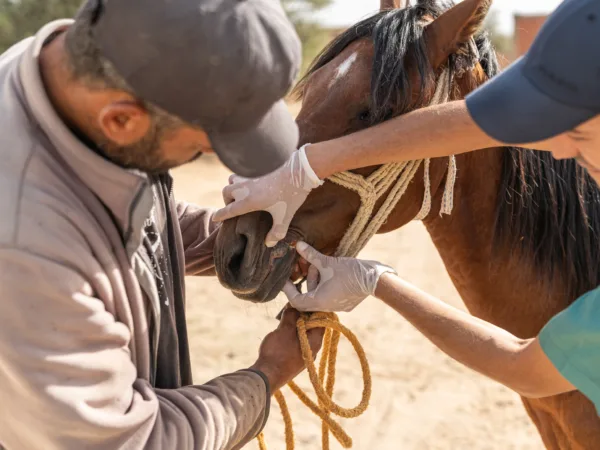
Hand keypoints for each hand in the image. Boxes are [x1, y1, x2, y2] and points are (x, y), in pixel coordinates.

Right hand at [212, 145, 322, 246]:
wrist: (299, 171)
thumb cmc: (290, 195)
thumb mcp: (285, 216)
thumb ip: (277, 232)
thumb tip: (269, 244)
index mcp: (248, 201)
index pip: (229, 210)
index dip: (220, 215)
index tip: (215, 218)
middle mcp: (245, 188)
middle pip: (226, 192)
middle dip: (227, 200)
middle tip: (234, 207)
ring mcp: (250, 176)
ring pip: (232, 180)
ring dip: (233, 187)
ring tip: (241, 193)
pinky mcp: (257, 169)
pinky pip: (243, 172)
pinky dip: (242, 178)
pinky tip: (253, 183)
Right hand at [250, 306, 323, 391]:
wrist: (267, 377)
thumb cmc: (277, 352)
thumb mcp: (285, 329)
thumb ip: (292, 315)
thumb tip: (294, 305)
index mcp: (315, 341)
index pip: (322, 320)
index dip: (314, 308)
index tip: (304, 301)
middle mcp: (313, 349)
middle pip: (313, 326)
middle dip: (303, 315)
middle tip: (292, 308)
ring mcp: (304, 355)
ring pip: (304, 334)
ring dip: (295, 324)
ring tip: (284, 318)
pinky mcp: (294, 359)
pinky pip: (297, 342)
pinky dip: (291, 334)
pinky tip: (281, 332)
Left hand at [282, 242, 396, 311]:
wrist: (376, 280)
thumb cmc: (350, 272)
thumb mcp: (328, 262)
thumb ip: (311, 255)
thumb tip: (297, 244)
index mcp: (319, 301)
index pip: (296, 301)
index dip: (289, 290)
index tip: (285, 280)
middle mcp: (327, 307)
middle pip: (309, 295)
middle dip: (308, 279)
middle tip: (311, 265)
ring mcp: (337, 306)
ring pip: (320, 295)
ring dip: (318, 280)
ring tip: (323, 265)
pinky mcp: (346, 303)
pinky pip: (330, 296)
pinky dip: (327, 285)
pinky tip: (332, 273)